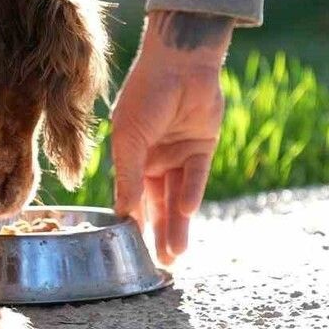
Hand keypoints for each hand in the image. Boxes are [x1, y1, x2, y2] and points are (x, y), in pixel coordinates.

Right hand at [112, 11, 232, 265]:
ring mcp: (179, 154)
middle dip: (158, 233)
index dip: (132, 223)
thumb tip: (125, 214)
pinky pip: (196, 178)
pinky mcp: (203, 147)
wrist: (180, 63)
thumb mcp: (129, 140)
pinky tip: (187, 214)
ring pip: (177, 197)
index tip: (130, 251)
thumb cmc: (144, 97)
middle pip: (156, 203)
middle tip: (159, 265)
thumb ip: (129, 178)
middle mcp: (154, 159)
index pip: (131, 197)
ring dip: (176, 225)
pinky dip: (191, 194)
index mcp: (131, 156)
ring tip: (175, 255)